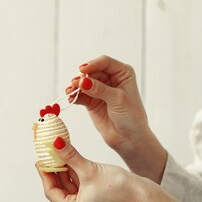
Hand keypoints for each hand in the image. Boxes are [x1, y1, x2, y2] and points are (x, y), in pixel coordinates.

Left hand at [36, 138, 139, 201]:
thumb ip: (69, 155)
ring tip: (56, 153)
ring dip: (63, 171)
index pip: (51, 192)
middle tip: (46, 154)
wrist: (140, 192)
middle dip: (54, 171)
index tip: (40, 159)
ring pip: (68, 187)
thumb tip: (55, 143)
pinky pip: (77, 187)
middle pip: (59, 190)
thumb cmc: (118, 185)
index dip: (45, 174)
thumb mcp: (88, 168)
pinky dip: (73, 174)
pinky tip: (68, 160)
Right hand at [68, 55, 166, 181]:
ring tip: (70, 92)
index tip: (82, 70)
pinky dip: (75, 96)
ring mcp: (100, 90)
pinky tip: (71, 99)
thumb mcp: (117, 100)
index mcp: (122, 73)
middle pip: (92, 72)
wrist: (129, 138)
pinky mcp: (92, 102)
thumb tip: (83, 81)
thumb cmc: (131, 117)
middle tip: (74, 84)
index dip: (93, 65)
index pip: (105, 63)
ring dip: (76, 86)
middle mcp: (111, 79)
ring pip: (84, 83)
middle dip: (82, 77)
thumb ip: (100, 89)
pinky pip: (80, 95)